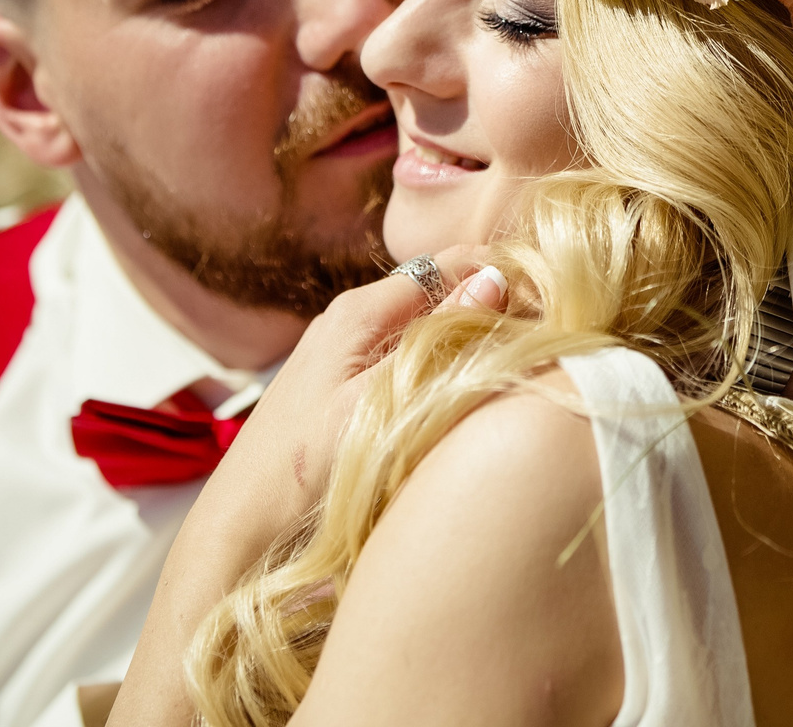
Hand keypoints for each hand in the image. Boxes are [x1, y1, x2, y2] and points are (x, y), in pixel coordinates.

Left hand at [107, 249, 509, 726]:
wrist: (241, 528)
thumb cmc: (296, 472)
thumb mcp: (369, 406)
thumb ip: (431, 344)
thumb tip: (493, 280)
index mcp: (358, 311)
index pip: (450, 264)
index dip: (503, 275)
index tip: (551, 302)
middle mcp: (354, 319)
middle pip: (443, 291)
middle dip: (495, 306)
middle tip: (547, 339)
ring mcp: (350, 351)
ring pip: (431, 326)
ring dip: (474, 338)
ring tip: (521, 364)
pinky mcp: (350, 384)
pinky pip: (414, 357)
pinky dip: (449, 366)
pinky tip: (472, 395)